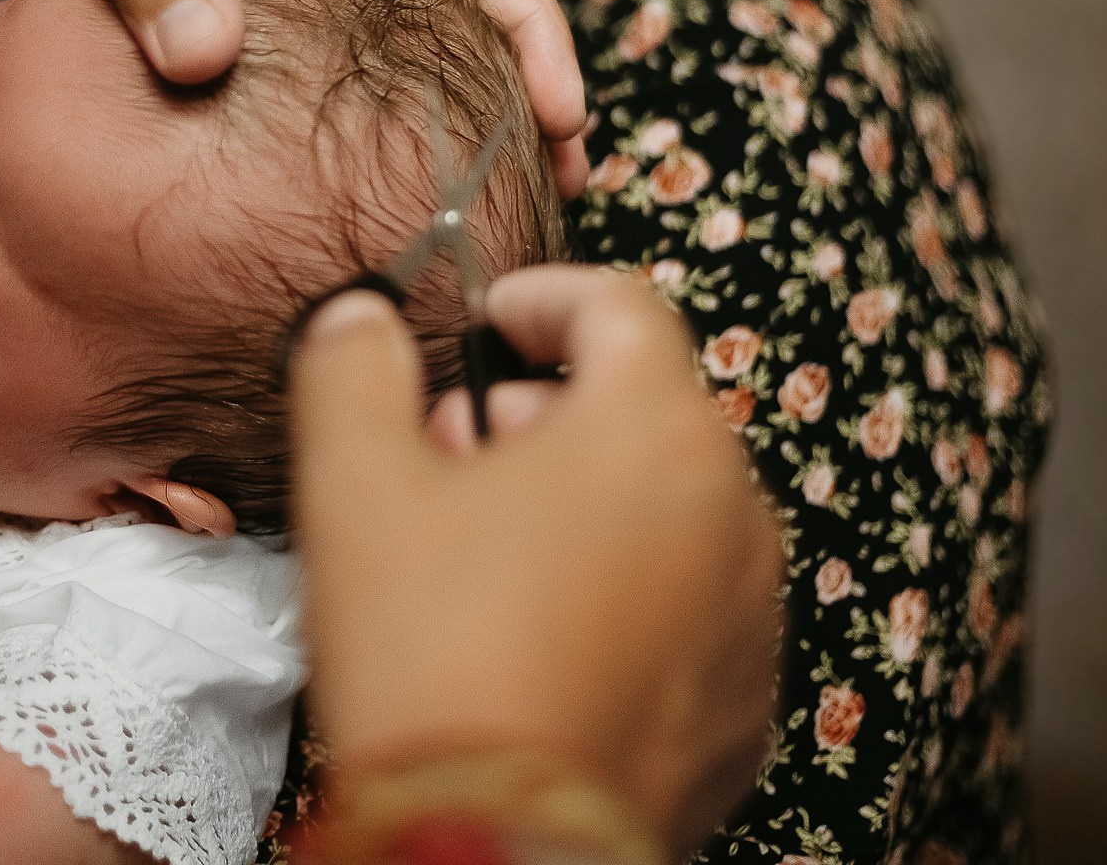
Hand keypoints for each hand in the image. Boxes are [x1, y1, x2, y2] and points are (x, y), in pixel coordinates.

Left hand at [0, 0, 588, 192]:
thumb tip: (206, 63)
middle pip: (443, 9)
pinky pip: (296, 69)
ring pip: (376, 48)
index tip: (566, 119)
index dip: (531, 28)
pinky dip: (336, 126)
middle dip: (505, 95)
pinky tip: (338, 197)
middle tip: (545, 201)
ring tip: (464, 218)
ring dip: (427, 120)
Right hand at [289, 266, 784, 850]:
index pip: (621, 304)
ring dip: (585, 501)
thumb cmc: (432, 651)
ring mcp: (752, 612)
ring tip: (486, 551)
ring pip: (670, 510)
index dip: (544, 296)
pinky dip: (622, 594)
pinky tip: (537, 636)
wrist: (495, 843)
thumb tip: (362, 320)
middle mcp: (734, 505)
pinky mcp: (747, 705)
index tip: (489, 317)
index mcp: (655, 427)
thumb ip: (354, 368)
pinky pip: (684, 609)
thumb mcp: (355, 484)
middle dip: (546, 409)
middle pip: (646, 408)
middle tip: (454, 451)